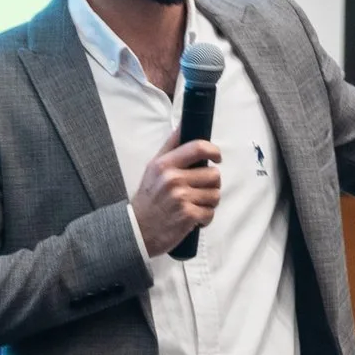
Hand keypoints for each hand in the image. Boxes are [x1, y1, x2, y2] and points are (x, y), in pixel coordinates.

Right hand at [132, 133, 221, 256]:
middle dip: (211, 184)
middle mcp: (173, 179)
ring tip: (195, 205)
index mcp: (165, 164)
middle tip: (199, 191)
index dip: (213, 151)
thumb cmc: (148, 198)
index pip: (198, 148)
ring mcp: (181, 198)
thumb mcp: (153, 168)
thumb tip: (184, 124)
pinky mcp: (188, 216)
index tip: (217, 157)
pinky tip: (193, 218)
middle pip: (213, 174)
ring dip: (209, 202)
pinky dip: (205, 218)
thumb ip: (170, 147)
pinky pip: (210, 213)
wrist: (137, 230)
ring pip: (215, 195)